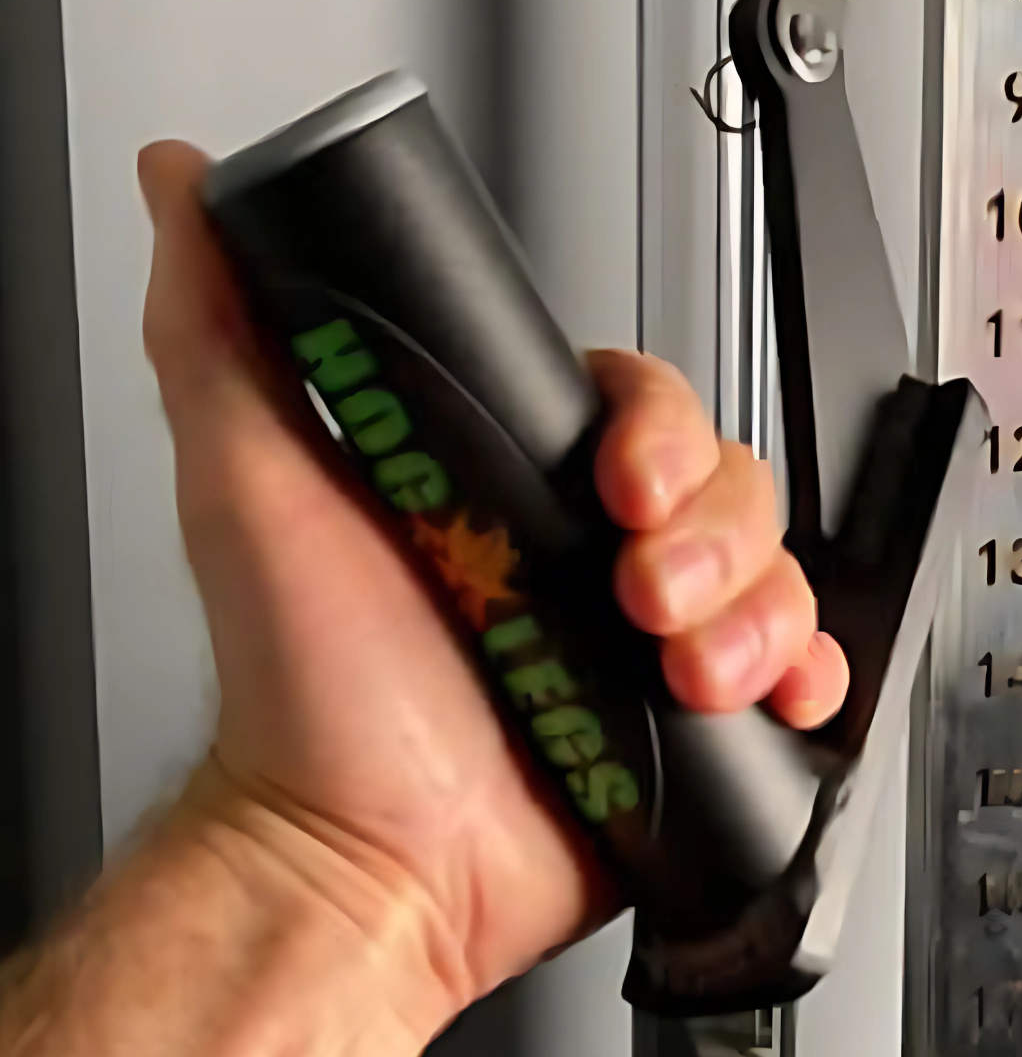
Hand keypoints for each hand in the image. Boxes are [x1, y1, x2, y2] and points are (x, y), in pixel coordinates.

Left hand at [137, 141, 847, 1011]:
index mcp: (521, 487)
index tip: (621, 484)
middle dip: (711, 534)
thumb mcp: (251, 486)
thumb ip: (221, 330)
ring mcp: (654, 639)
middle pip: (728, 481)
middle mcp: (596, 556)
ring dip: (752, 612)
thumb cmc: (308, 697)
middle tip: (642, 590)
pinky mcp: (698, 725)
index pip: (639, 406)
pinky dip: (805, 674)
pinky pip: (800, 670)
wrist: (365, 872)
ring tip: (677, 671)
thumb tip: (181, 184)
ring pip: (775, 571)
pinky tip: (756, 695)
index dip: (656, 430)